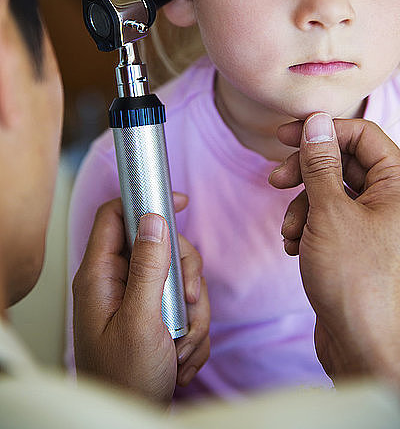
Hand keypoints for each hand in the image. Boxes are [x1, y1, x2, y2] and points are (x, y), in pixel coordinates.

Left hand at [72, 195, 209, 403]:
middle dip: (186, 276)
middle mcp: (118, 282)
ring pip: (180, 278)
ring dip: (193, 313)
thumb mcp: (140, 322)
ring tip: (180, 346)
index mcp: (101, 275)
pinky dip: (192, 331)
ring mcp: (138, 299)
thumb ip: (148, 267)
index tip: (179, 202)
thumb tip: (153, 218)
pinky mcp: (156, 315)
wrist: (135, 420)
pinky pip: (187, 305)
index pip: (116, 216)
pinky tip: (180, 356)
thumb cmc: (124, 379)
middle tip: (189, 303)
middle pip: (161, 246)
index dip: (145, 201)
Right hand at [269, 112, 399, 385]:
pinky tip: (294, 247)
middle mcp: (390, 201)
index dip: (323, 131)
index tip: (285, 135)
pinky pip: (327, 218)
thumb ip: (321, 163)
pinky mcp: (355, 244)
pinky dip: (306, 226)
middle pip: (343, 162)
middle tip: (275, 179)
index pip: (362, 136)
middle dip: (305, 172)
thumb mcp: (330, 212)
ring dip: (301, 206)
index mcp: (399, 186)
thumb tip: (316, 123)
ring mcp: (373, 224)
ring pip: (330, 192)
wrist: (362, 349)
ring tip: (290, 232)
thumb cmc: (356, 282)